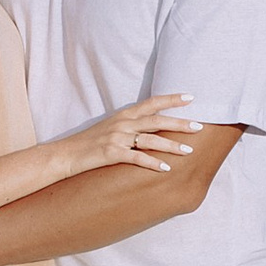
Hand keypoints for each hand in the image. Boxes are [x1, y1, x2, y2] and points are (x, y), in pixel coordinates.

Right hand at [60, 91, 195, 176]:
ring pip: (150, 139)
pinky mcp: (111, 154)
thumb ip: (131, 125)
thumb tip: (152, 128)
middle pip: (157, 120)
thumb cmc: (89, 142)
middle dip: (179, 123)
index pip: (152, 103)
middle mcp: (122, 123)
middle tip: (200, 126)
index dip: (172, 99)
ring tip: (188, 150)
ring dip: (171, 145)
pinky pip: (137, 158)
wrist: (66, 154)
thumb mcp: (111, 128)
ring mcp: (117, 138)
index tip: (191, 97)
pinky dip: (152, 163)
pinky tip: (166, 168)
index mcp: (124, 115)